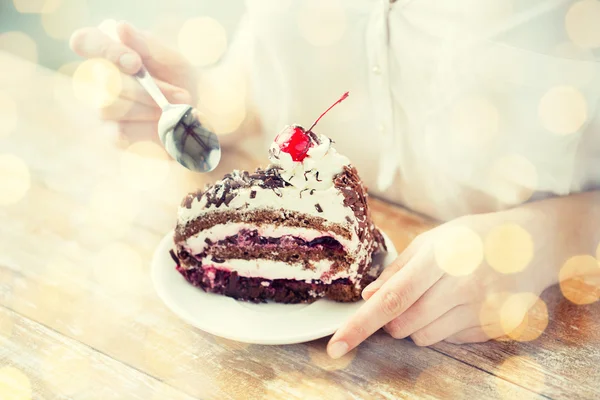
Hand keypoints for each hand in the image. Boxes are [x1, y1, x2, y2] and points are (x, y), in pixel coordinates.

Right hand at [70, 21, 196, 138]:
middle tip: (182, 95)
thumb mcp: (172, 61)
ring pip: (110, 107)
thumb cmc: (182, 81)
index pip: (85, 41)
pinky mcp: (114, 134)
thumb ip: (147, 46)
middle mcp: (100, 79)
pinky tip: (164, 125)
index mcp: (110, 52)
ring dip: (150, 108)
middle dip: (145, 90)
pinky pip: (121, 132)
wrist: (201, 115)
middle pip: (104, 81)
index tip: (135, 63)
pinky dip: (149, 129)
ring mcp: (104, 107)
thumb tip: (120, 28)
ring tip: (177, 109)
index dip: (104, 50)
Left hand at [327, 209, 559, 357]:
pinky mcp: (494, 327)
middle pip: (404, 325)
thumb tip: (368, 296)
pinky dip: (444, 327)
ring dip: (418, 324)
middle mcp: (462, 286)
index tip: (337, 345)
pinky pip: (450, 341)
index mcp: (441, 258)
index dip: (360, 325)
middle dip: (391, 319)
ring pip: (424, 337)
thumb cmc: (473, 238)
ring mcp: (482, 310)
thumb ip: (399, 268)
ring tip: (439, 296)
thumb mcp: (434, 239)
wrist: (532, 244)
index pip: (392, 299)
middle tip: (408, 297)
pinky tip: (461, 303)